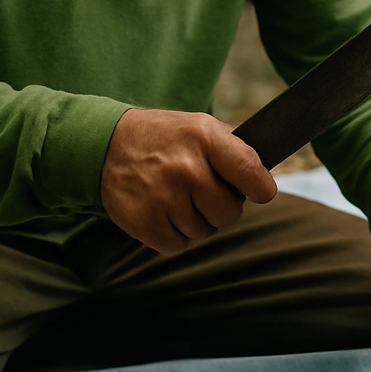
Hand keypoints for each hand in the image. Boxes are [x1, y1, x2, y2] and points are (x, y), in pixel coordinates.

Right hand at [99, 108, 276, 255]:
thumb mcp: (199, 126)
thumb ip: (233, 149)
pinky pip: (178, 245)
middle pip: (230, 213)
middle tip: (203, 191)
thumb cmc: (164, 137)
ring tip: (177, 197)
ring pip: (204, 232)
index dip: (261, 188)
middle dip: (221, 206)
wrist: (106, 145)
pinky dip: (174, 235)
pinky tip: (163, 211)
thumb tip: (264, 178)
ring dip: (196, 221)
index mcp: (204, 138)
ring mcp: (163, 197)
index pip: (250, 171)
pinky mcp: (144, 222)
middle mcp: (185, 168)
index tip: (260, 192)